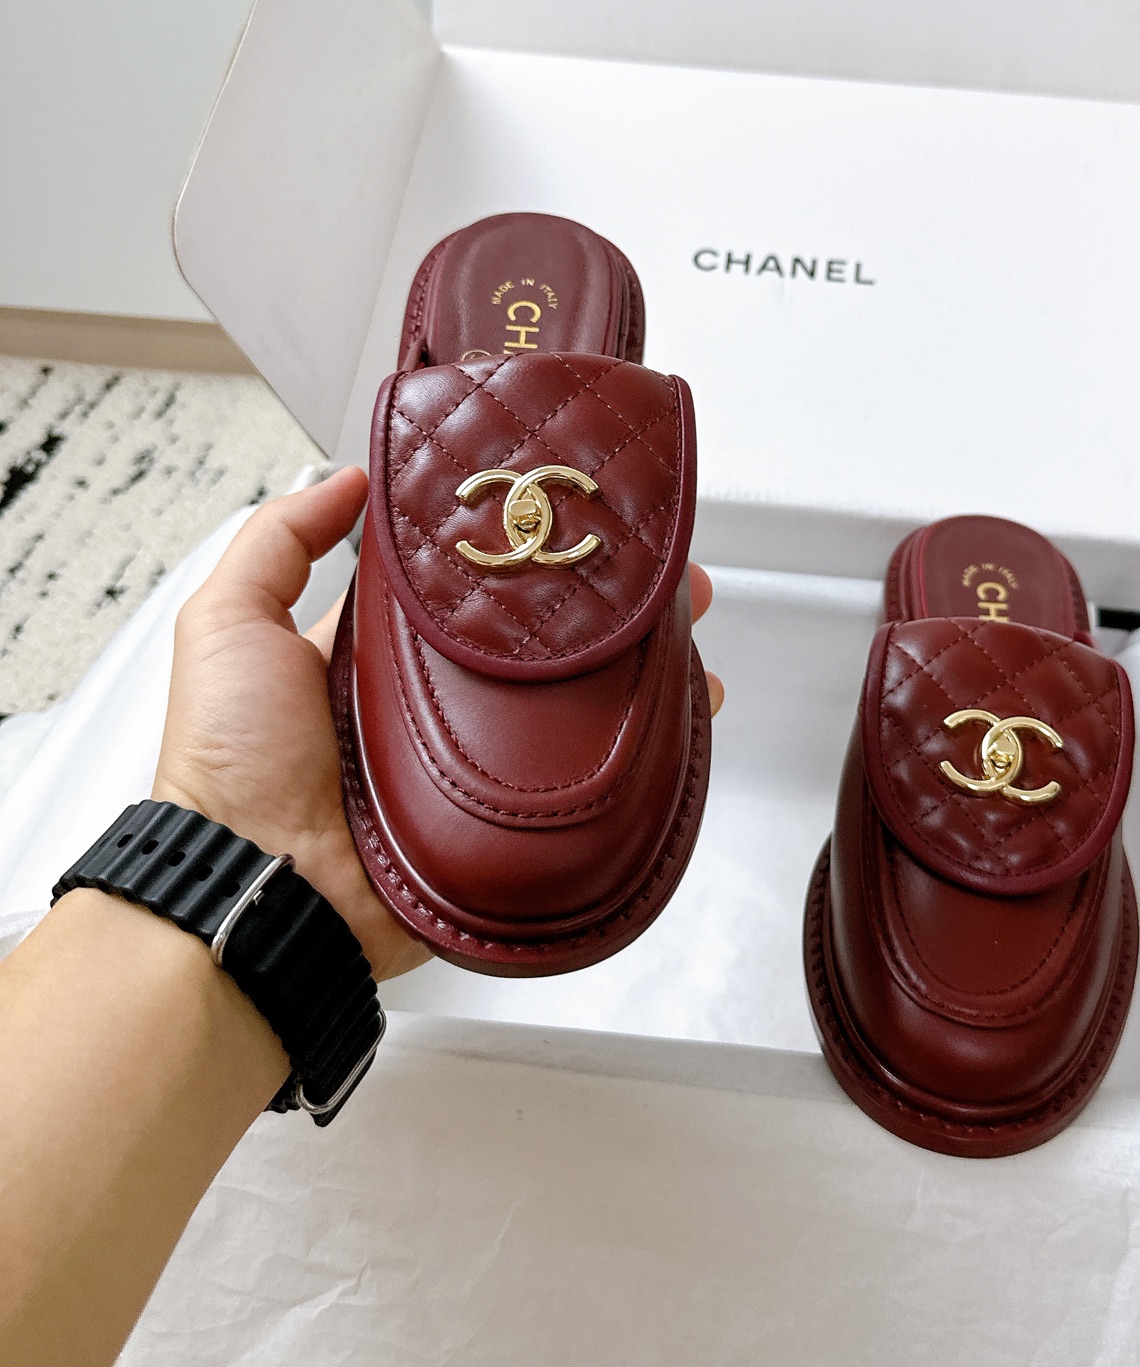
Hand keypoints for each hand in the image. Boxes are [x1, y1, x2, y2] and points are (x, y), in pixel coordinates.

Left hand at [152, 469, 722, 980]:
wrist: (263, 888)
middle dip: (593, 606)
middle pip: (530, 644)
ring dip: (631, 665)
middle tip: (654, 569)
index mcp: (373, 657)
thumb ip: (278, 541)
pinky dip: (639, 753)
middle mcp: (430, 707)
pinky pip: (582, 781)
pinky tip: (683, 708)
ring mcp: (474, 765)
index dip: (509, 554)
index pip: (458, 591)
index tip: (560, 517)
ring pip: (570, 704)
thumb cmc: (233, 760)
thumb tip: (347, 478)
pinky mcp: (503, 822)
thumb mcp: (226, 623)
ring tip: (685, 622)